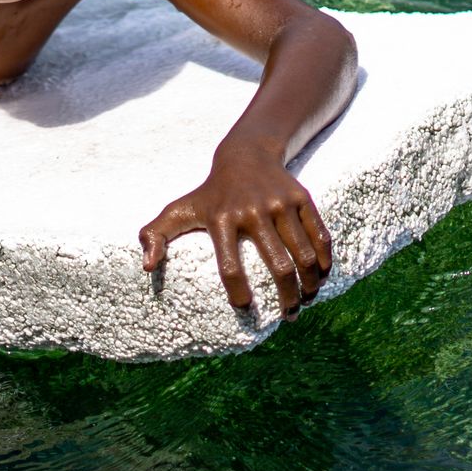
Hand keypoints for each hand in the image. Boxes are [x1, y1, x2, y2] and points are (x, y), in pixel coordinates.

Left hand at [139, 150, 331, 314]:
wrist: (245, 155)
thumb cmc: (209, 193)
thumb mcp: (178, 210)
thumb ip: (154, 236)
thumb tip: (146, 268)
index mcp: (221, 220)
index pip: (229, 266)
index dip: (238, 293)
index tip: (246, 308)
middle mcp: (253, 211)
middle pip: (278, 266)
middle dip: (287, 299)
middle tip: (289, 316)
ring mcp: (280, 205)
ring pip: (304, 256)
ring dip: (309, 286)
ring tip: (305, 301)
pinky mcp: (302, 200)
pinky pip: (321, 238)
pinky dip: (325, 263)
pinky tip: (320, 279)